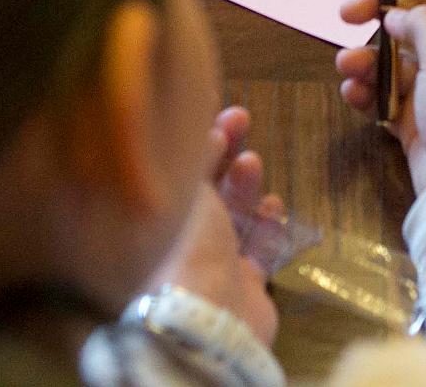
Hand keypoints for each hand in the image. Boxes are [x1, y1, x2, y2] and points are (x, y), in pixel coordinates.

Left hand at [149, 105, 281, 346]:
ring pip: (232, 215)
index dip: (192, 137)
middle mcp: (178, 242)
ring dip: (245, 185)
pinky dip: (268, 225)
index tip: (211, 106)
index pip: (171, 170)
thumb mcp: (182, 188)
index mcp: (152, 219)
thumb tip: (206, 129)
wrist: (205, 319)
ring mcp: (211, 265)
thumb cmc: (182, 247)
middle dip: (224, 150)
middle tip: (241, 118)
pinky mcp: (242, 285)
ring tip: (251, 164)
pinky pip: (259, 248)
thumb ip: (193, 157)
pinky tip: (273, 207)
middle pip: (203, 188)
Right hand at [335, 0, 425, 191]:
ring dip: (364, 56)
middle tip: (346, 13)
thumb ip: (421, 21)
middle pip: (410, 13)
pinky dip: (363, 88)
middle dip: (376, 10)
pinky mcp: (410, 116)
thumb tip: (399, 13)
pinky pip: (380, 90)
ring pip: (388, 54)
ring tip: (349, 67)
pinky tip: (354, 94)